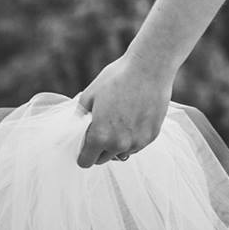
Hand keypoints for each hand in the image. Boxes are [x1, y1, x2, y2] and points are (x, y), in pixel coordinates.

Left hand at [74, 53, 173, 167]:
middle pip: (104, 159)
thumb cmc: (117, 78)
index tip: (86, 143)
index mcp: (99, 137)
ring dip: (118, 143)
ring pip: (122, 152)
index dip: (83, 153)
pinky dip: (134, 136)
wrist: (149, 67)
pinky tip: (135, 116)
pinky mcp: (152, 135)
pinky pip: (138, 144)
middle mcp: (119, 144)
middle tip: (104, 126)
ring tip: (121, 119)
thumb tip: (76, 126)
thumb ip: (79, 116)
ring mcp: (138, 142)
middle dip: (100, 148)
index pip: (85, 162)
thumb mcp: (89, 94)